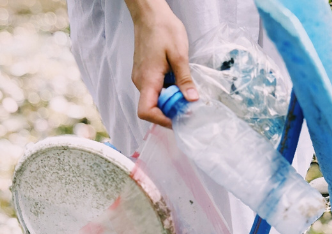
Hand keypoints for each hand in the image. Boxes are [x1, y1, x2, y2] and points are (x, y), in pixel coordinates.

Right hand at [126, 0, 197, 127]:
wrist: (150, 14)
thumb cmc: (163, 29)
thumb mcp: (179, 55)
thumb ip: (185, 80)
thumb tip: (192, 100)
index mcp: (147, 79)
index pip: (146, 111)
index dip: (162, 120)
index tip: (180, 118)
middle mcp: (140, 81)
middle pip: (152, 108)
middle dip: (170, 111)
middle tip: (189, 107)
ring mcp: (140, 77)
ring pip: (154, 99)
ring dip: (169, 100)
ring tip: (186, 93)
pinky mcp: (144, 73)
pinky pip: (154, 89)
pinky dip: (166, 91)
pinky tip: (178, 83)